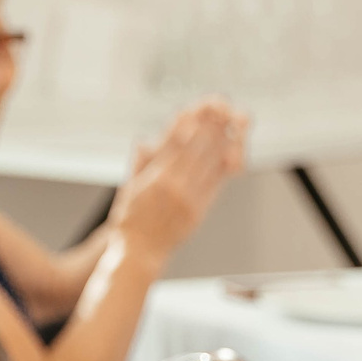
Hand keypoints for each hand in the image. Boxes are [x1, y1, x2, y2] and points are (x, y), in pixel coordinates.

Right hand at [108, 97, 249, 257]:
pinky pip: (215, 183)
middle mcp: (173, 186)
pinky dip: (224, 165)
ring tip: (233, 121)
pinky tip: (233, 151)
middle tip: (221, 107)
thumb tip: (144, 142)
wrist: (139, 253)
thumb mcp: (127, 190)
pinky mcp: (199, 209)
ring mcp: (189, 198)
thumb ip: (138, 165)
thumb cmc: (129, 222)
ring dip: (223, 140)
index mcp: (154, 178)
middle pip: (195, 148)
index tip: (195, 108)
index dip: (185, 124)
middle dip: (209, 126)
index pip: (173, 144)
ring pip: (209, 163)